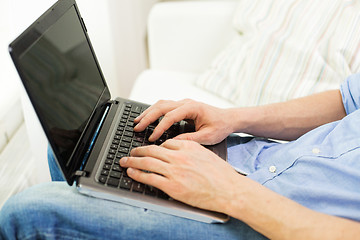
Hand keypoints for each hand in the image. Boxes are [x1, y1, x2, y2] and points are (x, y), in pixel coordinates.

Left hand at [119, 139, 239, 211]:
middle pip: (152, 150)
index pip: (166, 143)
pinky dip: (137, 174)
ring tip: (125, 160)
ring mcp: (175, 172)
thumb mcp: (206, 154)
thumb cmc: (222, 175)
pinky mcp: (172, 187)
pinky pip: (149, 178)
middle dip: (138, 150)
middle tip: (130, 151)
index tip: (149, 148)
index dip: (154, 146)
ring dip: (132, 160)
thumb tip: (178, 151)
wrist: (230, 190)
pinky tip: (131, 172)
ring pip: (147, 162)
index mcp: (188, 147)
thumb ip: (190, 150)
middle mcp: (179, 157)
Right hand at [134, 99, 232, 144]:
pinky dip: (154, 112)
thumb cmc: (221, 126)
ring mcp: (184, 103)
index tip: (152, 138)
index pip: (170, 116)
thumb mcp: (207, 137)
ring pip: (161, 104)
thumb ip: (189, 140)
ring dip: (148, 112)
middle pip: (162, 106)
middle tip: (137, 127)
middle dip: (148, 117)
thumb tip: (171, 144)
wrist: (229, 119)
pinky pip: (165, 106)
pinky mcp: (182, 106)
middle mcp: (186, 103)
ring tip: (137, 121)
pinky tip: (148, 118)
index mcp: (193, 108)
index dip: (159, 127)